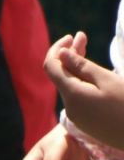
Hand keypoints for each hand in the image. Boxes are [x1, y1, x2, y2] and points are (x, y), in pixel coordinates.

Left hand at [46, 32, 123, 148]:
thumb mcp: (108, 81)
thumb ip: (82, 66)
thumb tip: (60, 54)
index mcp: (71, 95)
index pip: (51, 67)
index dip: (57, 49)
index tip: (71, 37)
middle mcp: (69, 107)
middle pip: (61, 75)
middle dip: (69, 55)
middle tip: (82, 36)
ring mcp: (78, 117)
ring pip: (70, 86)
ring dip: (75, 67)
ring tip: (85, 48)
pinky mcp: (88, 123)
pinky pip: (79, 97)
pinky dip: (82, 82)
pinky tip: (92, 73)